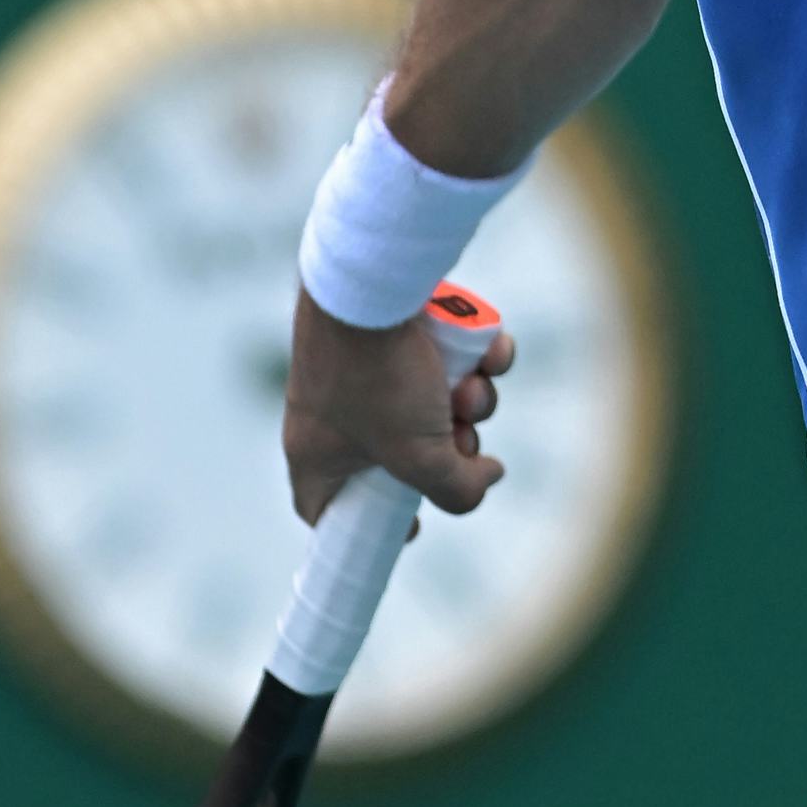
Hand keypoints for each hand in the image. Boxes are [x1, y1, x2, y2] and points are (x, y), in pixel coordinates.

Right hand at [283, 287, 515, 523]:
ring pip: (432, 403)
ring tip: (471, 384)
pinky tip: (491, 352)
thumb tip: (488, 477)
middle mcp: (334, 411)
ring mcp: (364, 367)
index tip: (410, 525)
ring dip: (469, 398)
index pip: (326, 506)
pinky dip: (476, 358)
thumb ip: (456, 488)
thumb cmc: (378, 376)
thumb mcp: (419, 454)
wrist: (372, 281)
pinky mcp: (393, 326)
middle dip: (448, 446)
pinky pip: (445, 357)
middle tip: (460, 434)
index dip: (367, 522)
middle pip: (403, 453)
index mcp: (316, 452)